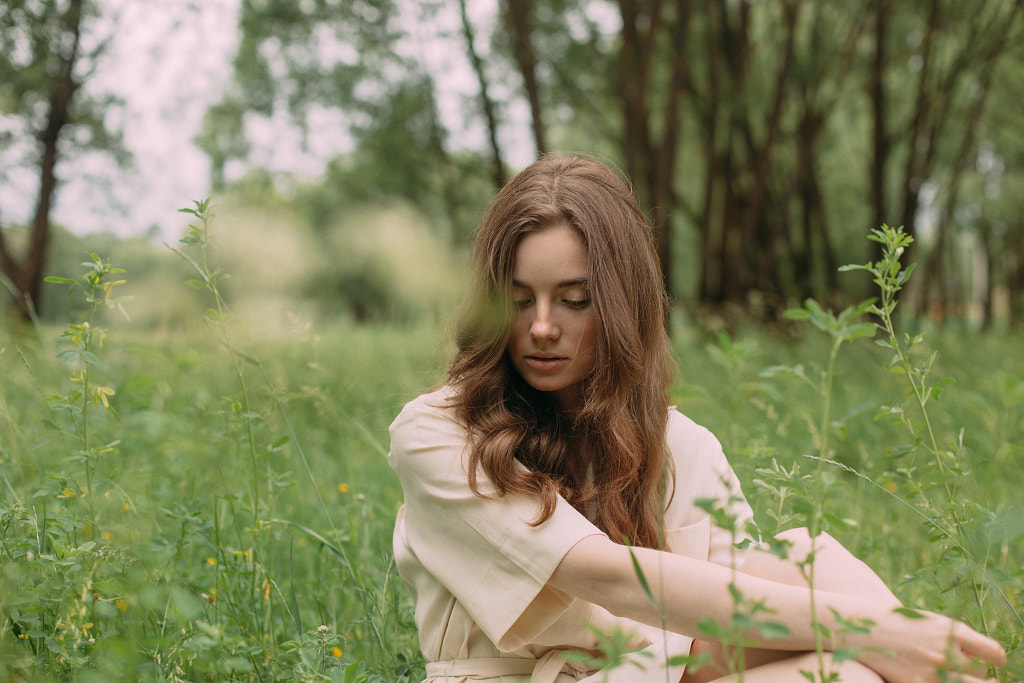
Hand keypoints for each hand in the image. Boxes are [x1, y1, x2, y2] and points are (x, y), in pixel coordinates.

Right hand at [854, 609, 1005, 682]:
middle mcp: (947, 652)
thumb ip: (955, 638)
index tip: (993, 660)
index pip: (993, 652)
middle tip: (966, 669)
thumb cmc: (898, 623)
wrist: (863, 629)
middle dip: (976, 672)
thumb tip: (978, 657)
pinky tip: (932, 677)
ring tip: (952, 675)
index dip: (995, 658)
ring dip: (963, 680)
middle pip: (981, 673)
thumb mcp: (930, 622)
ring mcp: (934, 672)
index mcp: (952, 631)